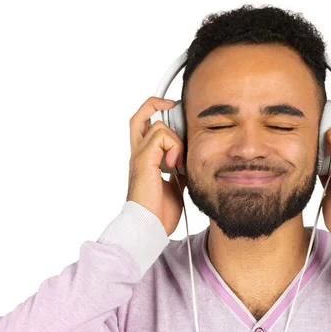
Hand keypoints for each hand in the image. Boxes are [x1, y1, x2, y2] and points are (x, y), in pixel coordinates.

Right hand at [127, 96, 186, 235]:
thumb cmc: (160, 212)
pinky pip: (161, 137)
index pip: (146, 127)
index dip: (158, 114)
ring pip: (158, 125)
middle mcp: (139, 154)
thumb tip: (191, 160)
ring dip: (175, 140)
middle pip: (140, 116)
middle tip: (174, 108)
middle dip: (157, 105)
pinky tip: (175, 166)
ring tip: (178, 162)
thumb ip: (180, 168)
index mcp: (145, 160)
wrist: (150, 226)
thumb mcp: (177, 184)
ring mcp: (139, 156)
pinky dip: (173, 148)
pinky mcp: (143, 160)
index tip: (175, 112)